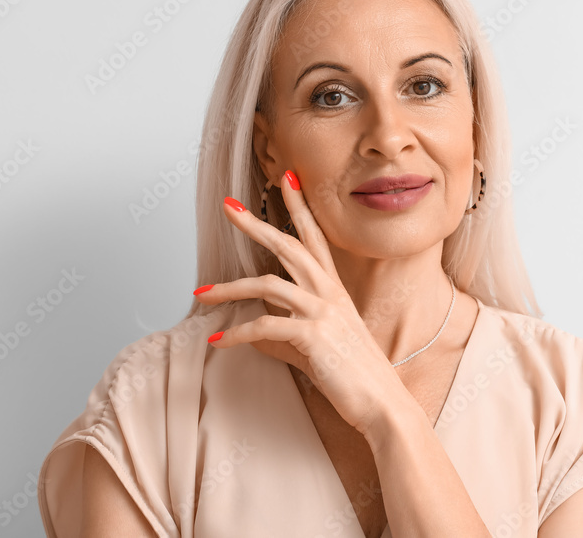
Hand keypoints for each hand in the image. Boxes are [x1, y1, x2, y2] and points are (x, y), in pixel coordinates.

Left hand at [195, 170, 407, 436]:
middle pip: (288, 246)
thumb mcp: (316, 349)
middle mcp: (329, 293)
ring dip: (229, 287)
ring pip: (267, 284)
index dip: (299, 206)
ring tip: (200, 293)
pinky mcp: (314, 336)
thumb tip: (255, 336)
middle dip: (255, 224)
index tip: (286, 178)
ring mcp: (323, 312)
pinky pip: (265, 327)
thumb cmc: (353, 377)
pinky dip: (236, 334)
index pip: (314, 237)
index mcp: (334, 290)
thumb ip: (286, 337)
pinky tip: (218, 340)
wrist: (382, 403)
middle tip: (228, 207)